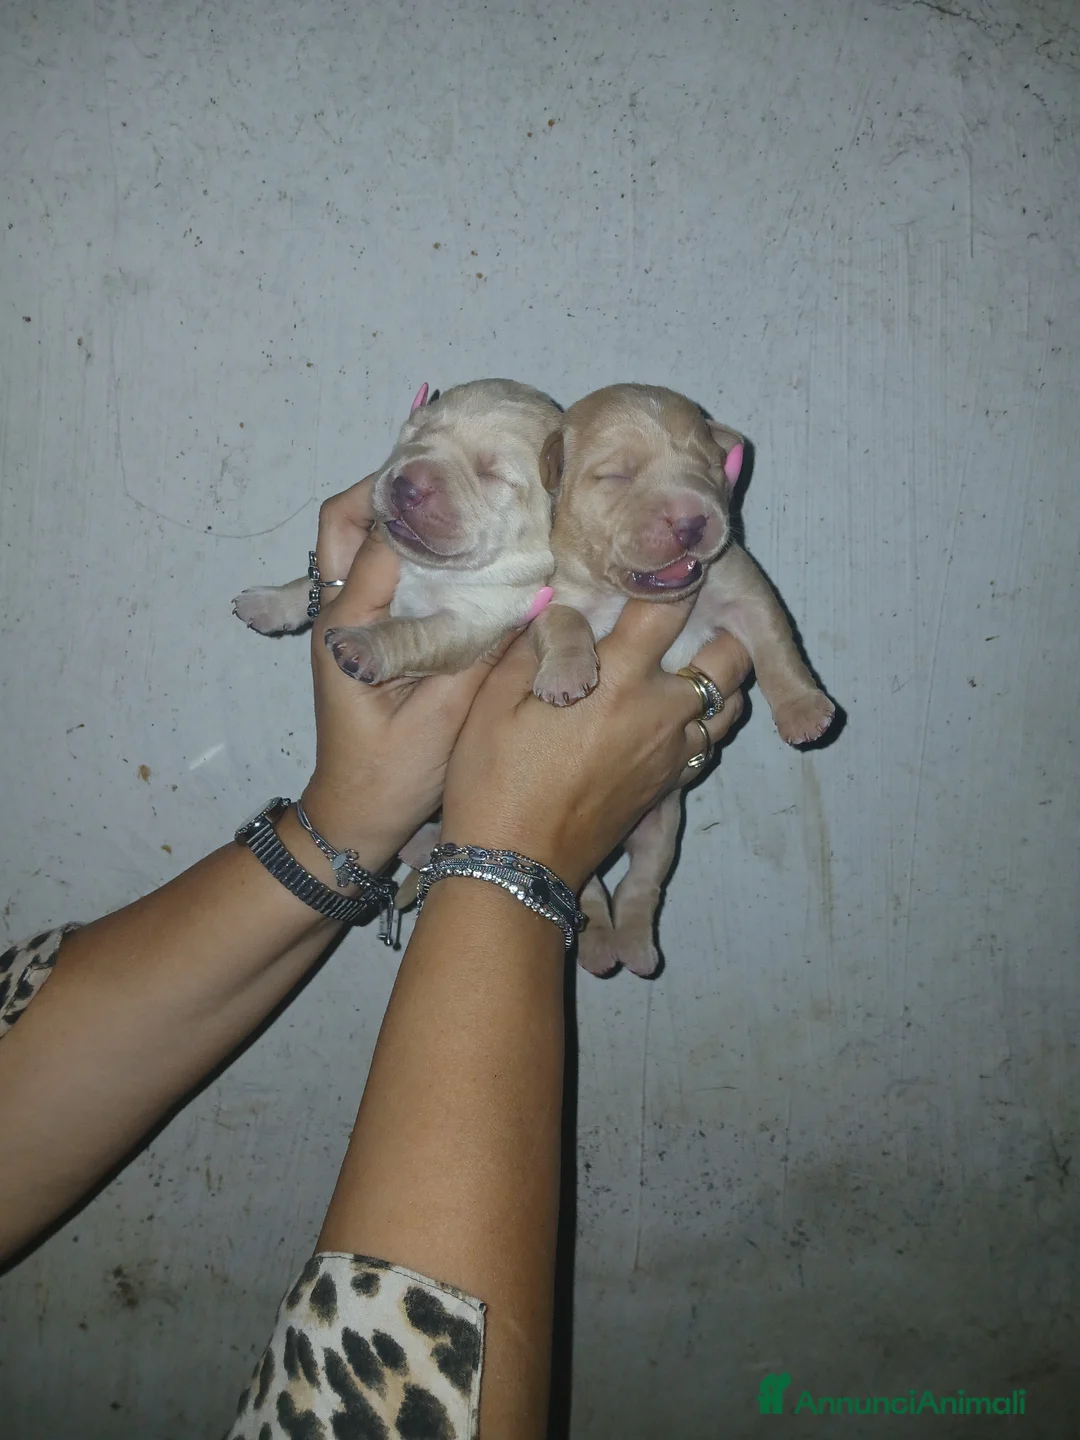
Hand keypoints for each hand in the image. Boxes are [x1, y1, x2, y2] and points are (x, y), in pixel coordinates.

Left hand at [293, 478, 512, 872]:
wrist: (355, 818)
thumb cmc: (392, 777)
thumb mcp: (444, 718)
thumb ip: (479, 651)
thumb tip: (530, 591)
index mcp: (349, 627)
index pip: (385, 539)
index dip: (430, 503)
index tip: (477, 476)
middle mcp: (340, 611)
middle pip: (347, 519)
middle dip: (393, 483)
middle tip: (453, 465)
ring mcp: (350, 620)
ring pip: (358, 538)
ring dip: (401, 510)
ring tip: (461, 492)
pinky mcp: (369, 632)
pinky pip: (381, 569)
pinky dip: (414, 545)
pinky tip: (464, 545)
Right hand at [440, 601, 751, 891]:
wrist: (515, 868)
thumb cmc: (494, 780)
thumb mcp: (494, 701)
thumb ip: (533, 644)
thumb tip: (552, 601)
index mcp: (618, 679)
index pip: (670, 604)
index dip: (675, 571)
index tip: (668, 555)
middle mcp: (661, 711)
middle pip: (729, 656)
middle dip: (719, 628)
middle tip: (689, 617)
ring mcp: (671, 753)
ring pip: (730, 703)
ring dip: (718, 678)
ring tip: (684, 663)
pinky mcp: (669, 787)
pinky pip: (708, 742)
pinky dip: (703, 721)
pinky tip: (668, 714)